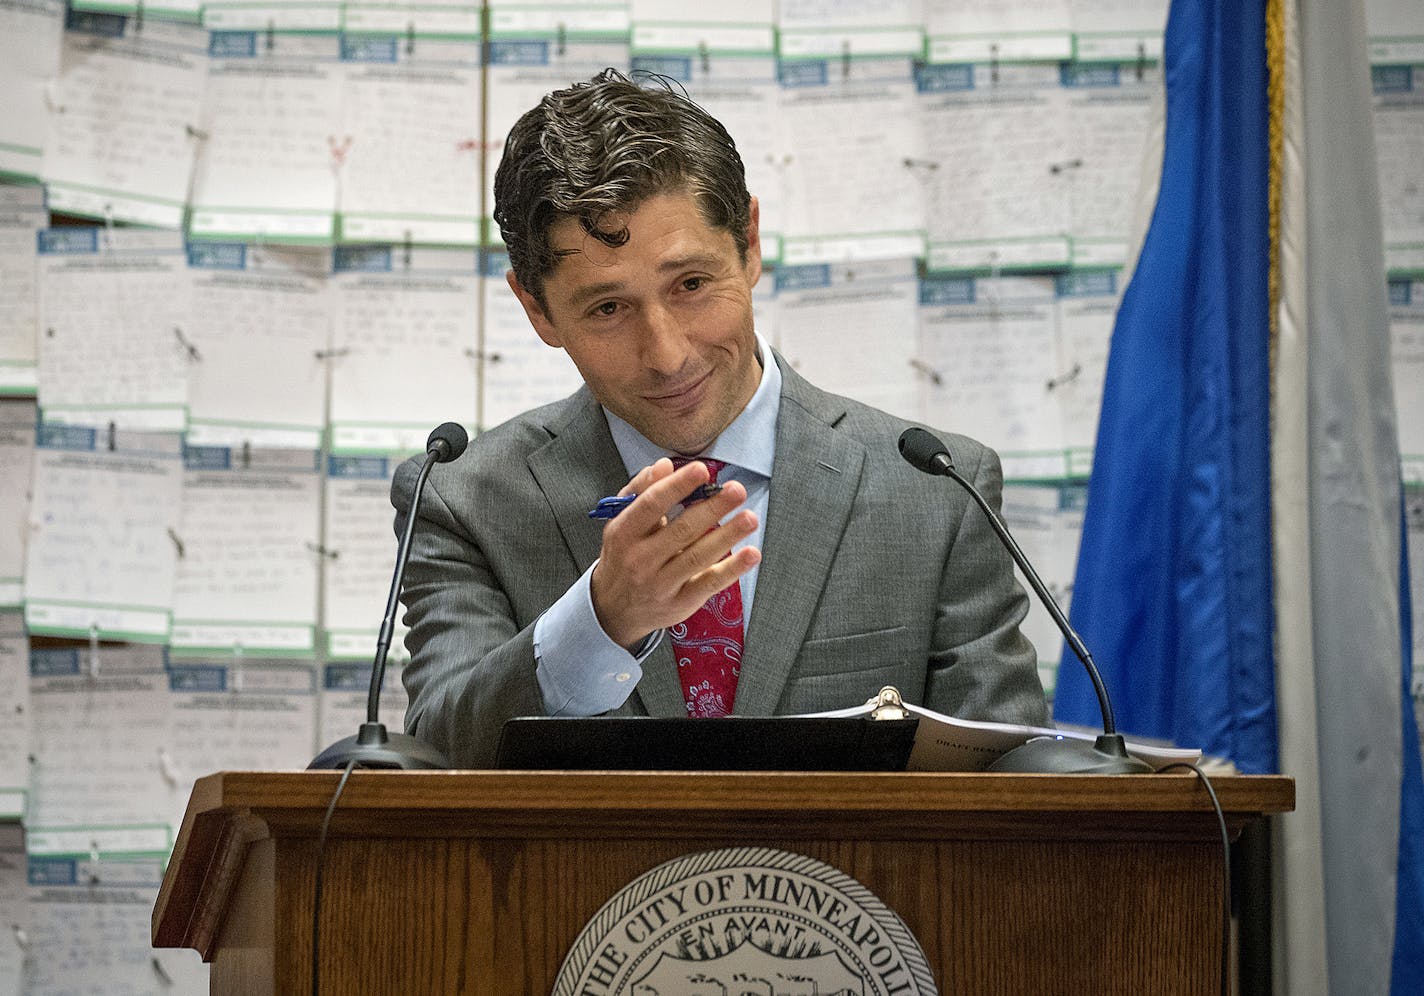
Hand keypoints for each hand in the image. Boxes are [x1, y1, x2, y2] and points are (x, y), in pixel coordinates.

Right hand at [590, 458, 760, 649]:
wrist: (614, 609)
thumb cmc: (623, 556)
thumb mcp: (621, 522)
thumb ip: (642, 491)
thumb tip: (664, 466)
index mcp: (624, 533)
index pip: (652, 505)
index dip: (678, 486)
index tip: (702, 470)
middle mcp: (641, 559)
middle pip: (681, 530)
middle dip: (712, 508)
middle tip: (736, 490)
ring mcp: (661, 583)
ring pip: (698, 556)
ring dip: (728, 536)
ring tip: (750, 518)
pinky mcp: (680, 602)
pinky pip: (709, 583)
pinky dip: (732, 569)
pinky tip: (751, 553)